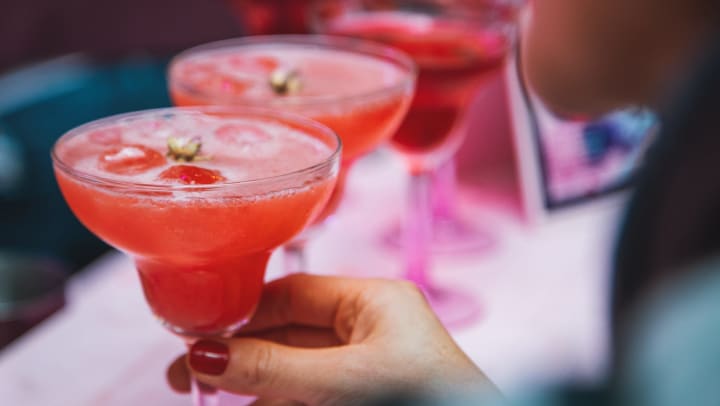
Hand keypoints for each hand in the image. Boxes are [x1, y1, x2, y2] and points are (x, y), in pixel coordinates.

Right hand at [167, 274, 494, 404]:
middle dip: (242, 353)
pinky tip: (253, 405)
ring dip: (258, 383)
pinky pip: (313, 389)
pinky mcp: (370, 391)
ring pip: (297, 366)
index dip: (246, 310)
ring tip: (211, 395)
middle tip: (189, 372)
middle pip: (290, 332)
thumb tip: (207, 357)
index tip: (201, 331)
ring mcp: (372, 363)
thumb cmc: (429, 398)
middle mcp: (374, 327)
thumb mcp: (342, 382)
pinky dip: (282, 398)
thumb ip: (273, 369)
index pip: (296, 293)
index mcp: (377, 301)